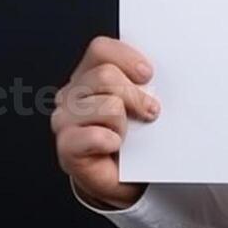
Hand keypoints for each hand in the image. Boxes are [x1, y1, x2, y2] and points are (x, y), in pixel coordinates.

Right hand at [52, 36, 160, 209]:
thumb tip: (163, 76)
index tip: (148, 75)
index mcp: (89, 75)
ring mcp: (64, 119)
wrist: (125, 179)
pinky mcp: (66, 146)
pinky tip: (114, 147)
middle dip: (136, 95)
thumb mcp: (144, 102)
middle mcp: (72, 94)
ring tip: (127, 135)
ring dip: (125, 123)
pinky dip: (112, 142)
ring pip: (107, 105)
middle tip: (151, 112)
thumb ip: (146, 83)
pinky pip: (95, 136)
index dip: (127, 58)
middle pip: (105, 75)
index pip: (100, 49)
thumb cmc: (136, 138)